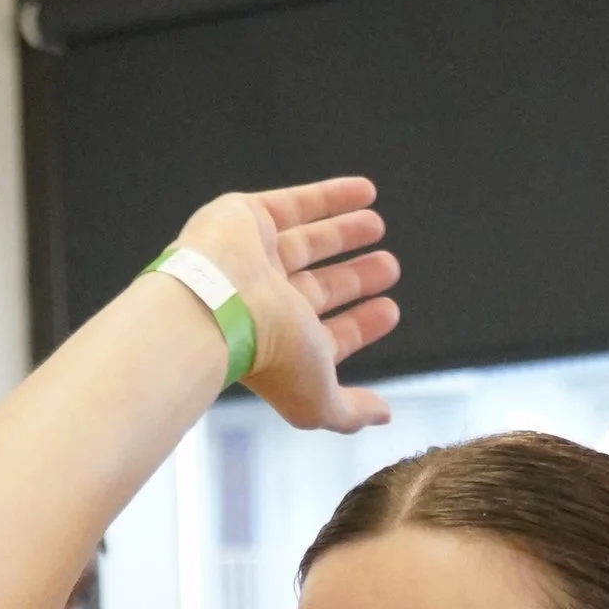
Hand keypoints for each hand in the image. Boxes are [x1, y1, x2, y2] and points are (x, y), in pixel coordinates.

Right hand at [179, 180, 400, 434]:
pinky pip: (294, 202)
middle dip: (355, 278)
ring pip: (308, 242)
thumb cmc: (268, 357)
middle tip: (389, 268)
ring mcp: (255, 258)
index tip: (389, 311)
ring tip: (378, 226)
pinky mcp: (248, 217)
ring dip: (344, 233)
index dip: (360, 325)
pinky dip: (330, 197)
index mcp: (280, 344)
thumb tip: (383, 416)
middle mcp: (265, 301)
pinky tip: (365, 191)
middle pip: (319, 286)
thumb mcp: (319, 398)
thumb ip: (351, 411)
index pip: (326, 334)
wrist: (219, 307)